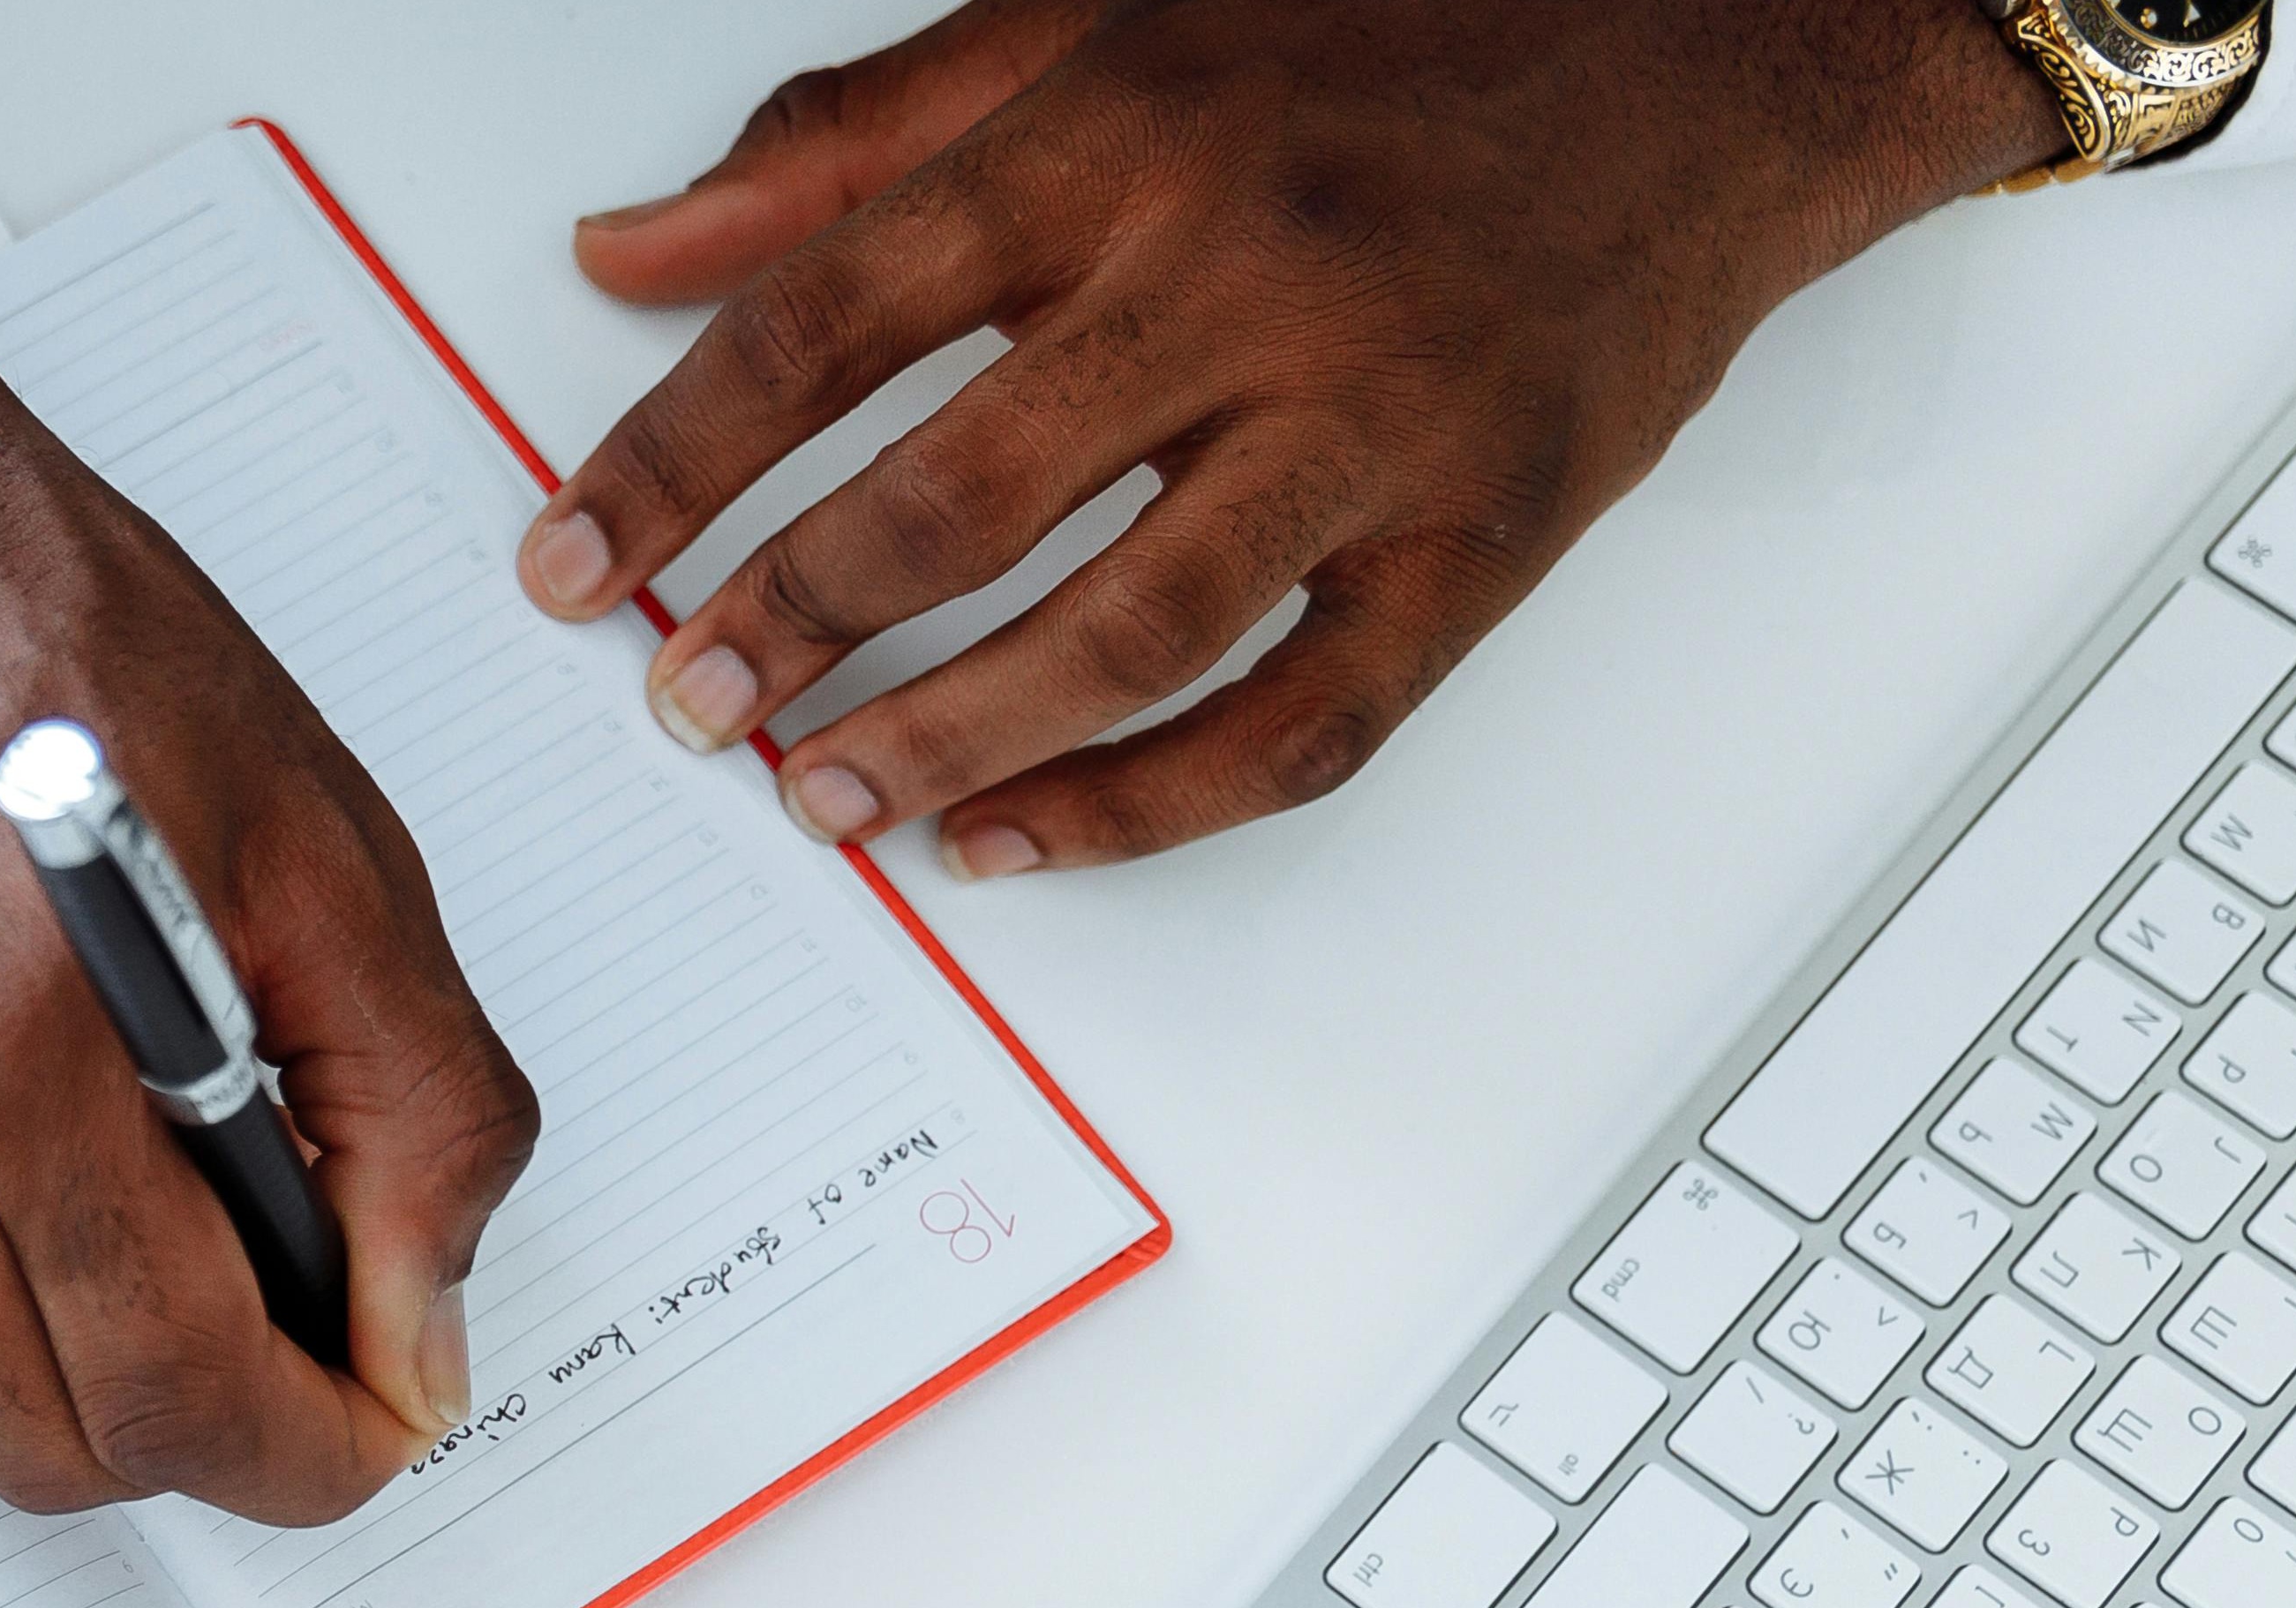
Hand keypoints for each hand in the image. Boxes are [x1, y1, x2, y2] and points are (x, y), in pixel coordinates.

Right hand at [0, 64, 535, 1523]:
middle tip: (306, 1345)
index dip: (306, 1449)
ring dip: (94, 1391)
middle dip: (213, 1437)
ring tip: (172, 1235)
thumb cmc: (31, 634)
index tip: (377, 1424)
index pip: (168, 1373)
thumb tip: (418, 1345)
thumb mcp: (318, 838)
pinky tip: (39, 1188)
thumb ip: (417, 1110)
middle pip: (56, 1444)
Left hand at [520, 0, 2063, 874]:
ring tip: (820, 798)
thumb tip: (632, 254)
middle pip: (960, 494)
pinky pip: (1297, 722)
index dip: (673, 463)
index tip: (570, 564)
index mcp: (1122, 136)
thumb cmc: (1395, 23)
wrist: (1725, 31)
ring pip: (1123, 632)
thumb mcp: (1098, 15)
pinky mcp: (1487, 533)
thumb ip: (854, 139)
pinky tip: (1011, 838)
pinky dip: (1139, 807)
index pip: (828, 322)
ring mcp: (1381, 415)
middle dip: (788, 623)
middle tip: (686, 707)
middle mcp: (1246, 273)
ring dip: (943, 741)